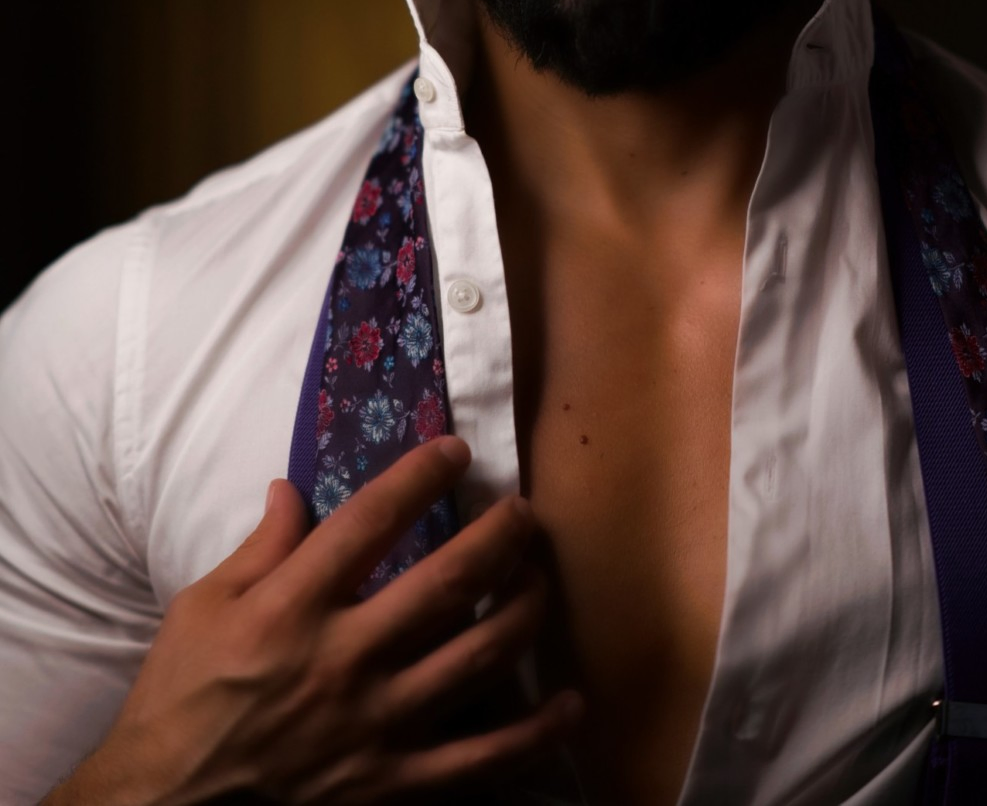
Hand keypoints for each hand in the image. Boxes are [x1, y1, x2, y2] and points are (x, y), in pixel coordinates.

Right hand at [44, 437, 582, 803]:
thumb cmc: (182, 698)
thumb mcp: (201, 607)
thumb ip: (260, 547)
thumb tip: (294, 487)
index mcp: (292, 609)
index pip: (369, 522)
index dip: (419, 476)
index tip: (454, 450)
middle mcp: (343, 660)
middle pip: (445, 584)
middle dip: (498, 538)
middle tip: (524, 512)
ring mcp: (375, 726)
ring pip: (477, 659)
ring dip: (523, 612)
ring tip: (541, 580)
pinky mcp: (393, 784)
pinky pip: (480, 760)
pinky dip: (533, 735)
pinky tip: (569, 705)